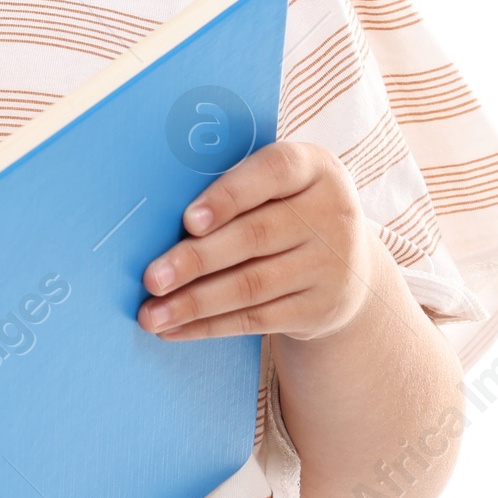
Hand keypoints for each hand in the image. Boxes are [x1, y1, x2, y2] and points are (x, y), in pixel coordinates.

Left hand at [138, 140, 374, 341]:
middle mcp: (331, 214)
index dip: (229, 195)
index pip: (274, 171)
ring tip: (150, 314)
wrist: (347, 266)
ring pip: (251, 285)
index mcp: (314, 168)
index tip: (188, 220)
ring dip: (194, 302)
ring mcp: (330, 265)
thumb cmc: (285, 210)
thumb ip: (233, 187)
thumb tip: (156, 216)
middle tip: (151, 278)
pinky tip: (175, 329)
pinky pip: (257, 319)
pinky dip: (209, 326)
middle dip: (196, 260)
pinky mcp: (320, 308)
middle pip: (255, 236)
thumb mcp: (277, 185)